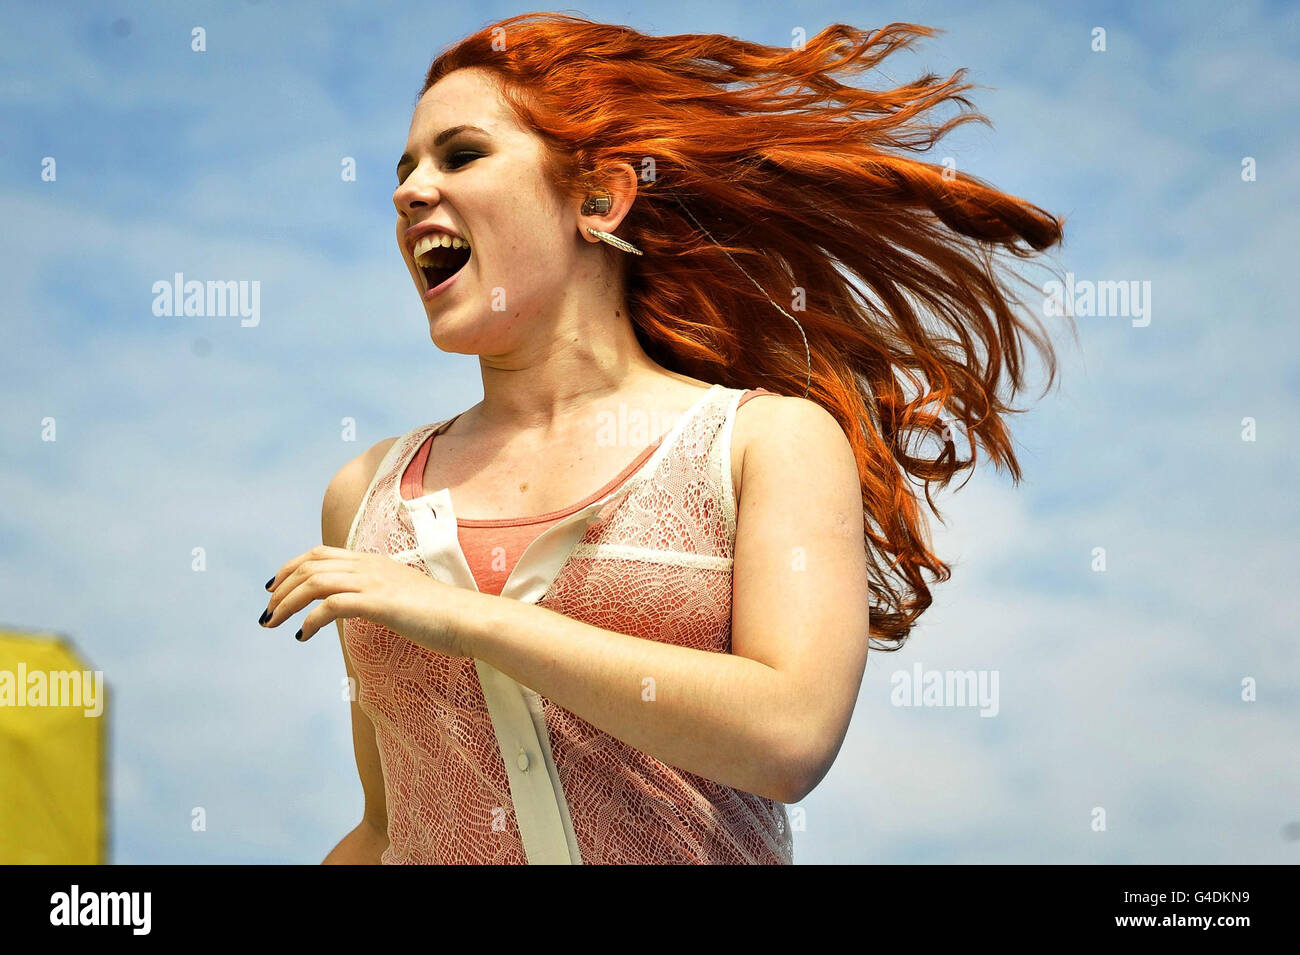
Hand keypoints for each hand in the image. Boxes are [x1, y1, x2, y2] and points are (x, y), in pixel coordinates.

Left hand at [258, 545, 475, 655]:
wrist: (466, 618)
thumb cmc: (440, 615)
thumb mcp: (402, 597)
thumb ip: (378, 595)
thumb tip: (357, 608)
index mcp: (373, 561)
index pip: (321, 554)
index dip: (291, 567)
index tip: (274, 588)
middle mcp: (369, 565)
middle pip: (310, 565)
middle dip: (281, 587)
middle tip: (267, 612)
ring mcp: (373, 582)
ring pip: (314, 582)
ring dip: (286, 603)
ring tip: (274, 624)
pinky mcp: (378, 602)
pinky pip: (330, 606)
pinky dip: (310, 619)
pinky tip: (302, 635)